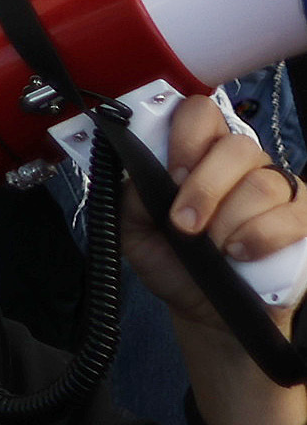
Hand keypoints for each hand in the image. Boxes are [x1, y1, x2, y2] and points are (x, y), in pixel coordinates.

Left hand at [123, 91, 306, 424]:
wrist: (207, 311)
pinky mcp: (304, 220)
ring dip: (229, 221)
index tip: (172, 172)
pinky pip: (290, 217)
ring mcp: (279, 190)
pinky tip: (241, 254)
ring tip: (214, 247)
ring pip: (262, 184)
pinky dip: (260, 237)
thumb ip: (133, 196)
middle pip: (236, 147)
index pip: (200, 113)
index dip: (187, 135)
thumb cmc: (174, 261)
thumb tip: (141, 170)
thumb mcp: (136, 231)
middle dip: (204, 188)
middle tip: (185, 224)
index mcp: (200, 154)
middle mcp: (243, 164)